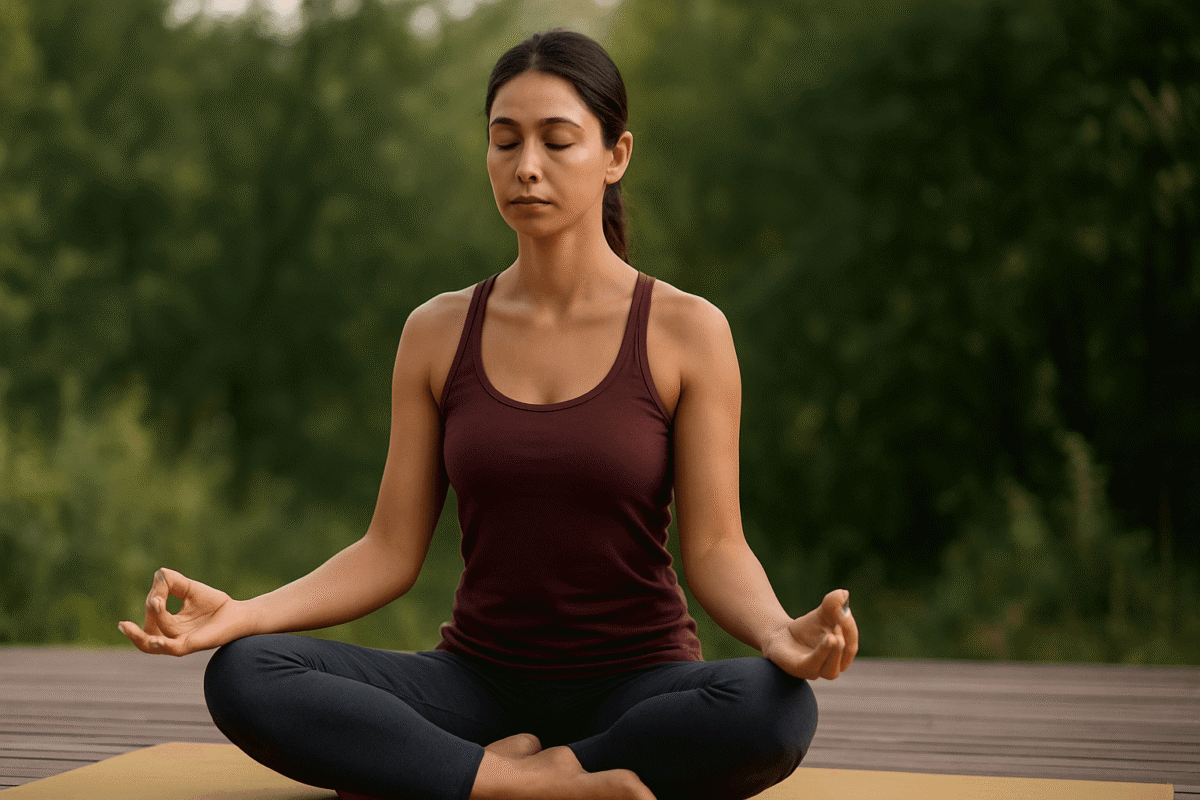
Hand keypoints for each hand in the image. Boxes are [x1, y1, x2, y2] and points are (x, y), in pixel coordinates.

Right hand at [118, 568, 250, 655]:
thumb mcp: (189, 589)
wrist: (240, 613)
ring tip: (128, 626)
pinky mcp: (192, 645)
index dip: (153, 599)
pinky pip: (172, 649)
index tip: (162, 580)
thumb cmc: (214, 603)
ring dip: (140, 636)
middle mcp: (171, 636)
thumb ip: (173, 582)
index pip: (151, 615)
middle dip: (142, 619)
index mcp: (168, 624)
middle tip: (153, 601)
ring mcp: (180, 642)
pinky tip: (153, 639)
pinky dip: (160, 645)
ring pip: (152, 644)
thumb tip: (159, 574)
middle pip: (145, 634)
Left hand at [760, 589, 858, 680]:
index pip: (851, 643)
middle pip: (844, 655)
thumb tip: (844, 595)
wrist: (782, 635)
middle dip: (843, 640)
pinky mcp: (802, 670)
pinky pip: (813, 666)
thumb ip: (833, 604)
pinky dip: (820, 654)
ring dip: (833, 652)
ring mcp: (818, 671)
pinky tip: (826, 639)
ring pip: (831, 668)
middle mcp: (835, 665)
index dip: (849, 628)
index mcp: (843, 653)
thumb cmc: (807, 627)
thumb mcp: (822, 612)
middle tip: (839, 623)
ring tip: (832, 636)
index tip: (844, 611)